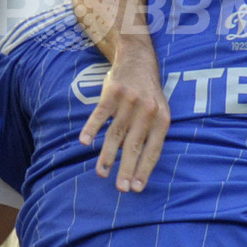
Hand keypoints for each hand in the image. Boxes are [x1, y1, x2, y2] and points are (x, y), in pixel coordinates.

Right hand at [79, 46, 169, 191]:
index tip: (137, 188)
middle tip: (121, 188)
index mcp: (162, 118)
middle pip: (135, 146)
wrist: (138, 58)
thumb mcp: (159, 110)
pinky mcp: (112, 92)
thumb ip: (152, 134)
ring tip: (102, 173)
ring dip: (107, 156)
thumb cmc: (148, 92)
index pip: (153, 150)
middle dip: (127, 169)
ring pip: (116, 134)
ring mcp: (129, 101)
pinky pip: (100, 114)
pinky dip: (91, 128)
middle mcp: (147, 110)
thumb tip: (141, 167)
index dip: (144, 170)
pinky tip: (84, 142)